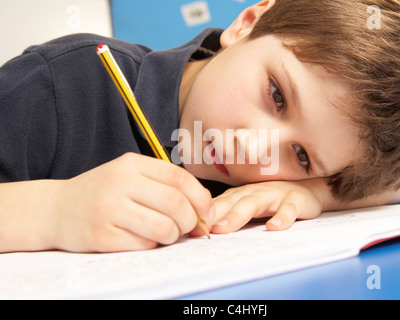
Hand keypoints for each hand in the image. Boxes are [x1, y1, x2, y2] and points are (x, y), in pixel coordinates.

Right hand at [50, 153, 213, 251]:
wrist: (55, 209)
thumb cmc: (102, 193)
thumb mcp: (130, 176)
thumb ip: (164, 186)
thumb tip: (204, 209)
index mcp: (132, 164)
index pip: (179, 178)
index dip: (201, 198)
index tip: (206, 211)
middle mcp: (120, 183)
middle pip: (176, 203)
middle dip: (190, 220)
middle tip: (188, 227)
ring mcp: (109, 209)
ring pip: (164, 227)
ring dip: (173, 235)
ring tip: (166, 233)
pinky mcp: (102, 235)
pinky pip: (144, 244)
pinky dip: (151, 244)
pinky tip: (141, 237)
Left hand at [210, 180, 322, 233]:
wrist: (306, 189)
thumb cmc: (272, 199)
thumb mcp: (248, 205)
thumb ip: (229, 214)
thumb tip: (200, 230)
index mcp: (240, 195)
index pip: (219, 204)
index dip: (203, 214)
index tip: (187, 227)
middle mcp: (254, 192)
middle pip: (232, 202)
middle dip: (215, 214)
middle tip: (200, 227)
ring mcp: (274, 195)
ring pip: (254, 203)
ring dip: (238, 215)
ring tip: (225, 228)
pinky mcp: (295, 201)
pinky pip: (288, 209)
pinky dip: (281, 217)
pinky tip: (274, 227)